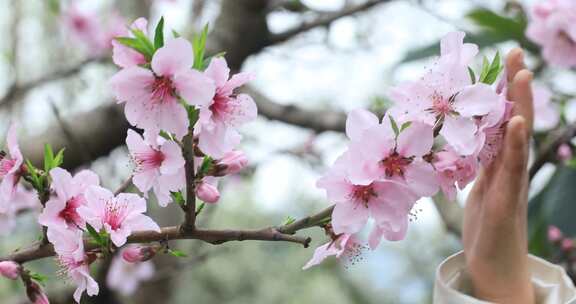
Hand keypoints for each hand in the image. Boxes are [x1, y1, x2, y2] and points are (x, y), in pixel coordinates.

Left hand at [463, 48, 534, 303]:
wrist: (494, 267)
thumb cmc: (486, 229)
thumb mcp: (477, 189)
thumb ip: (477, 166)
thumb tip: (464, 145)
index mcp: (498, 166)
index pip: (500, 122)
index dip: (501, 94)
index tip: (500, 63)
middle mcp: (509, 170)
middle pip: (514, 122)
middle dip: (514, 88)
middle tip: (514, 53)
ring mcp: (511, 184)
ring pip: (518, 139)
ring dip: (520, 106)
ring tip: (521, 75)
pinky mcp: (507, 201)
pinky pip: (512, 170)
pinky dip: (515, 145)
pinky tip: (518, 123)